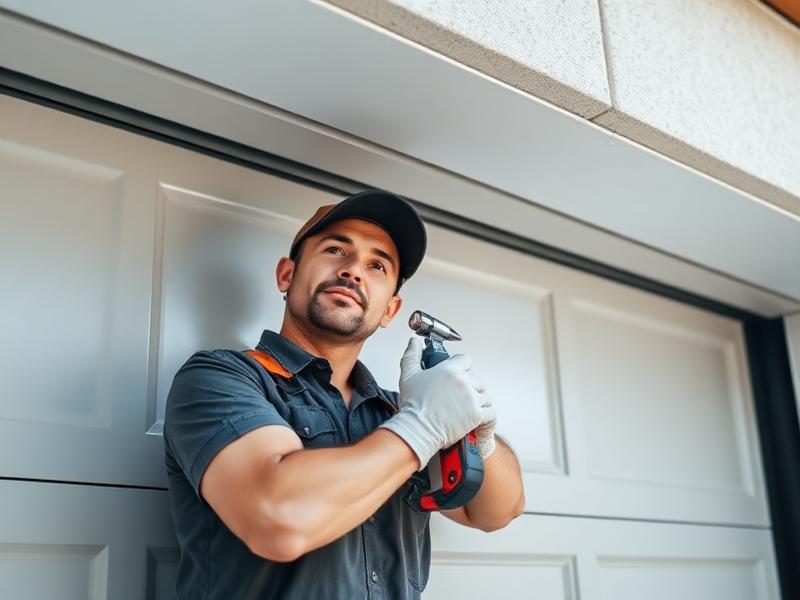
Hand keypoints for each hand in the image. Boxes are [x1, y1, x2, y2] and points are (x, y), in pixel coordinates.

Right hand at [380, 337, 493, 469]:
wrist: (418, 429)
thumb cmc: (413, 406)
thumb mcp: (408, 375)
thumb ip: (412, 355)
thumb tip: (414, 342)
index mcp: (449, 370)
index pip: (465, 360)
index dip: (461, 368)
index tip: (457, 377)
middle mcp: (463, 382)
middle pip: (477, 379)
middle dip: (470, 387)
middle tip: (460, 398)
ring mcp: (471, 398)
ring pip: (485, 395)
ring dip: (479, 402)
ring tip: (468, 409)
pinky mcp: (476, 414)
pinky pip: (490, 412)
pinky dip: (487, 416)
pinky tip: (479, 419)